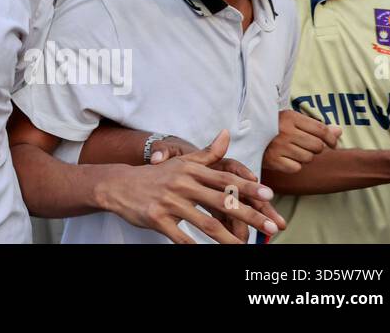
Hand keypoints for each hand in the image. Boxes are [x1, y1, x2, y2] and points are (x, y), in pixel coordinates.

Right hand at [100, 130, 284, 243]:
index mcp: (190, 170)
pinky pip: (181, 237)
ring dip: (229, 239)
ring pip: (205, 223)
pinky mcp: (157, 218)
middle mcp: (181, 184)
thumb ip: (208, 153)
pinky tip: (209, 254)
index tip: (269, 195)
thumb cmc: (156, 175)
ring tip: (246, 247)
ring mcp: (169, 202)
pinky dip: (196, 248)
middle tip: (271, 227)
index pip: (224, 179)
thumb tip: (227, 134)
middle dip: (249, 215)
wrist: (118, 185)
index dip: (247, 187)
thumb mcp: (181, 161)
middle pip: (221, 202)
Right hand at [262, 110, 340, 174]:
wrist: (246, 135)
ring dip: (304, 157)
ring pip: (308, 158)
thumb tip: (339, 131)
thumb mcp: (293, 121)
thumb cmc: (273, 128)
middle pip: (317, 146)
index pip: (321, 130)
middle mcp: (284, 130)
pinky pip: (296, 167)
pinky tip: (286, 158)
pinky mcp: (273, 160)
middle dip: (316, 148)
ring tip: (293, 151)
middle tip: (306, 146)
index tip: (332, 144)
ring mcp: (278, 146)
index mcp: (290, 117)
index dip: (331, 139)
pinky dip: (294, 165)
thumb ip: (317, 127)